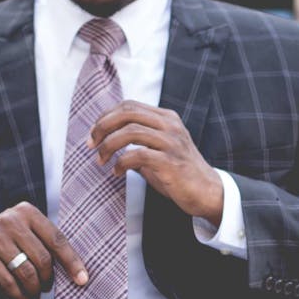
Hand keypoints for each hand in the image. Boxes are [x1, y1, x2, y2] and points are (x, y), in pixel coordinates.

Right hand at [0, 202, 87, 298]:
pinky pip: (7, 282)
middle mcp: (11, 221)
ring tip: (35, 296)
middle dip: (48, 279)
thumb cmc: (10, 239)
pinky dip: (18, 296)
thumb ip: (47, 243)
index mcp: (28, 212)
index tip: (82, 280)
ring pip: (26, 272)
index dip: (72, 262)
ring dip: (34, 290)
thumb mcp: (27, 231)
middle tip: (47, 288)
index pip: (57, 240)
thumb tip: (77, 272)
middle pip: (42, 258)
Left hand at [88, 100, 223, 225]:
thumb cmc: (180, 173)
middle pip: (127, 113)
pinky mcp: (171, 162)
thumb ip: (139, 141)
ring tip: (101, 160)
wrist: (208, 192)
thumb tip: (106, 139)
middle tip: (91, 144)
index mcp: (167, 118)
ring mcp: (172, 142)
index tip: (94, 134)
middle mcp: (170, 126)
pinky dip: (121, 163)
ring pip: (130, 131)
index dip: (106, 117)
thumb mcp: (159, 150)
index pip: (129, 106)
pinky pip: (137, 155)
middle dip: (102, 127)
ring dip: (108, 146)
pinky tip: (117, 172)